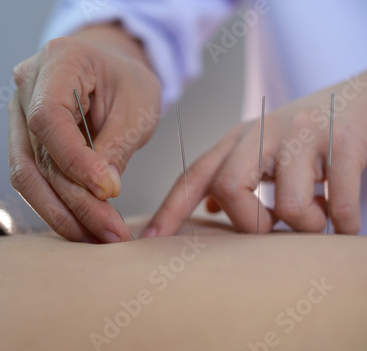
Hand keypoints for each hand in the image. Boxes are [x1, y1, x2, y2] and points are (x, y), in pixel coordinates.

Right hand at [9, 24, 160, 242]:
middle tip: (112, 234)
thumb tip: (102, 193)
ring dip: (62, 214)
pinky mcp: (24, 141)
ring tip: (98, 238)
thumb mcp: (138, 105)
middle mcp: (27, 88)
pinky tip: (83, 227)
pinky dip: (57, 207)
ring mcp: (19, 116)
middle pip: (37, 156)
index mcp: (57, 61)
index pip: (48, 118)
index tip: (109, 192)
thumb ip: (117, 145)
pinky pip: (33, 180)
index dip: (75, 160)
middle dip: (76, 201)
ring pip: (27, 177)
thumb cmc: (128, 82)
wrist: (111, 73)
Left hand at [144, 72, 366, 235]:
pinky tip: (344, 219)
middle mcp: (261, 134)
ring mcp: (301, 134)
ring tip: (318, 214)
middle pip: (228, 188)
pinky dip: (343, 223)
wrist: (359, 98)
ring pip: (289, 207)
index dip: (169, 210)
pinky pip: (338, 206)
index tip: (148, 241)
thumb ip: (235, 174)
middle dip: (251, 223)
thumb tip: (212, 209)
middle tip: (274, 226)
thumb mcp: (263, 150)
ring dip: (307, 224)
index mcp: (237, 140)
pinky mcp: (342, 140)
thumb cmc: (304, 136)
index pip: (194, 176)